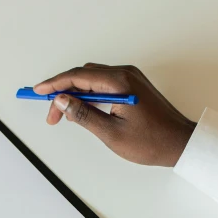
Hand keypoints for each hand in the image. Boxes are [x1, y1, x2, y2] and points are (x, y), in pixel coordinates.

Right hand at [34, 63, 195, 166]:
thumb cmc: (151, 142)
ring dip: (74, 94)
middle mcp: (125, 74)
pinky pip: (103, 83)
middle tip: (50, 115)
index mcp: (120, 82)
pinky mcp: (133, 86)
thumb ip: (83, 115)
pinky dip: (88, 94)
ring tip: (62, 114)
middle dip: (62, 92)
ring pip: (92, 79)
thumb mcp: (111, 133)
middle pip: (83, 75)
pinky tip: (81, 108)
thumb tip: (62, 101)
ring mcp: (130, 78)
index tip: (37, 91)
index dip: (54, 84)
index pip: (78, 77)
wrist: (180, 143)